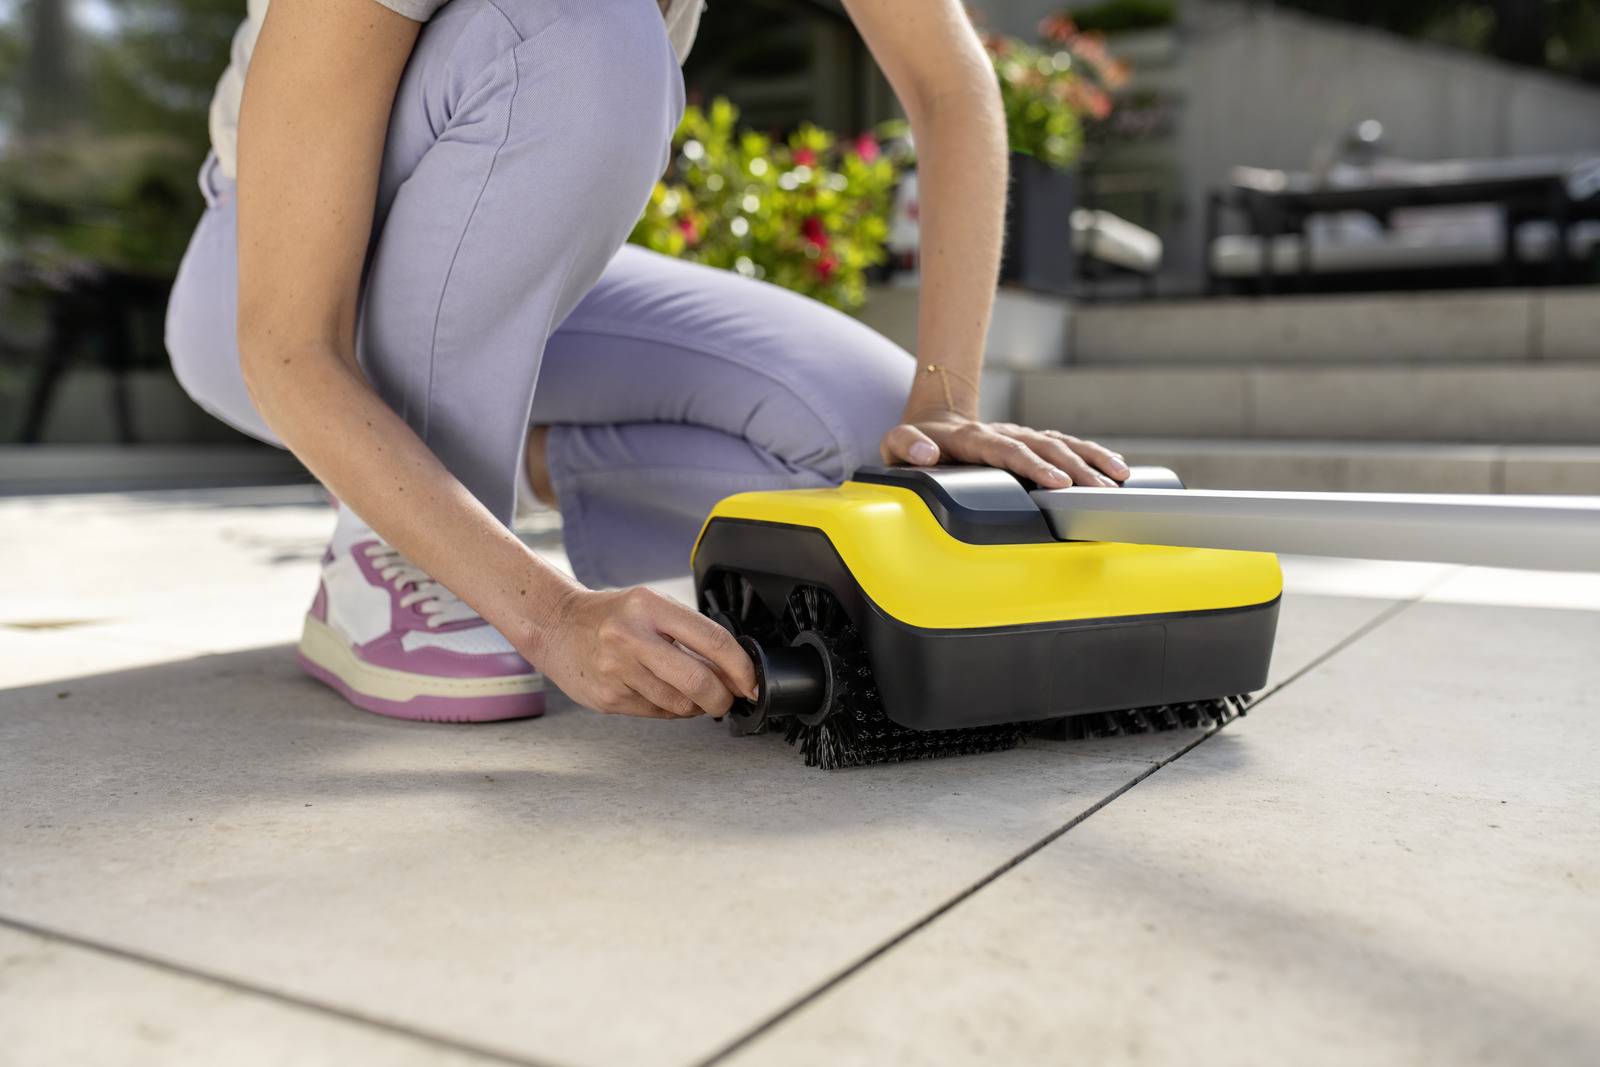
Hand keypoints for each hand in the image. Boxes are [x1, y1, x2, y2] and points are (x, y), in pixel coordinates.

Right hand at [538, 587, 759, 719]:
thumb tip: (733, 671)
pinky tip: (661, 693)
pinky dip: (669, 709)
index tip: (752, 682)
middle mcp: (631, 637)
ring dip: (696, 706)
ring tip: (691, 693)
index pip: (712, 640)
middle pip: (698, 681)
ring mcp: (617, 670)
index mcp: (649, 606)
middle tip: (728, 699)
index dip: (740, 668)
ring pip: (679, 704)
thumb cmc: (610, 616)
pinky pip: (656, 713)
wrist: (555, 625)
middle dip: (723, 697)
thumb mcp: (650, 608)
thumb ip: (690, 634)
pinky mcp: (608, 697)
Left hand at [881, 409, 1128, 488]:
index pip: (1007, 451)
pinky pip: (1067, 444)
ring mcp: (1020, 435)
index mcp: (973, 437)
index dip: (1033, 466)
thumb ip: (905, 445)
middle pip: (1044, 447)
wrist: (932, 420)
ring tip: (1119, 479)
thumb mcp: (895, 443)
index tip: (1057, 481)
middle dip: (1075, 468)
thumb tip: (925, 452)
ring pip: (1062, 443)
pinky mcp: (1032, 441)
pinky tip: (1118, 469)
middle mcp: (1003, 432)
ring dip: (1092, 460)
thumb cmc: (914, 440)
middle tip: (1100, 490)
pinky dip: (1093, 454)